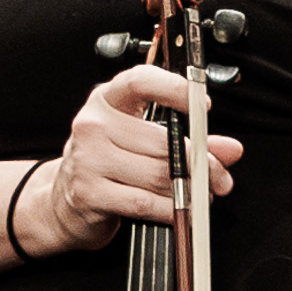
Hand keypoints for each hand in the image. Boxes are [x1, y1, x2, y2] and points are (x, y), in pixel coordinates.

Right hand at [34, 60, 242, 249]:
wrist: (61, 202)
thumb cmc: (107, 165)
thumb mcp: (143, 142)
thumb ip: (189, 140)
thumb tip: (230, 149)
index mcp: (107, 100)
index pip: (141, 81)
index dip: (176, 90)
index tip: (202, 106)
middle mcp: (93, 124)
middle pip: (162, 140)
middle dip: (200, 162)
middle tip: (218, 174)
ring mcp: (87, 159)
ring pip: (157, 174)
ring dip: (188, 189)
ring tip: (198, 193)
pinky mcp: (89, 193)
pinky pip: (144, 202)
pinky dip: (168, 208)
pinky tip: (177, 209)